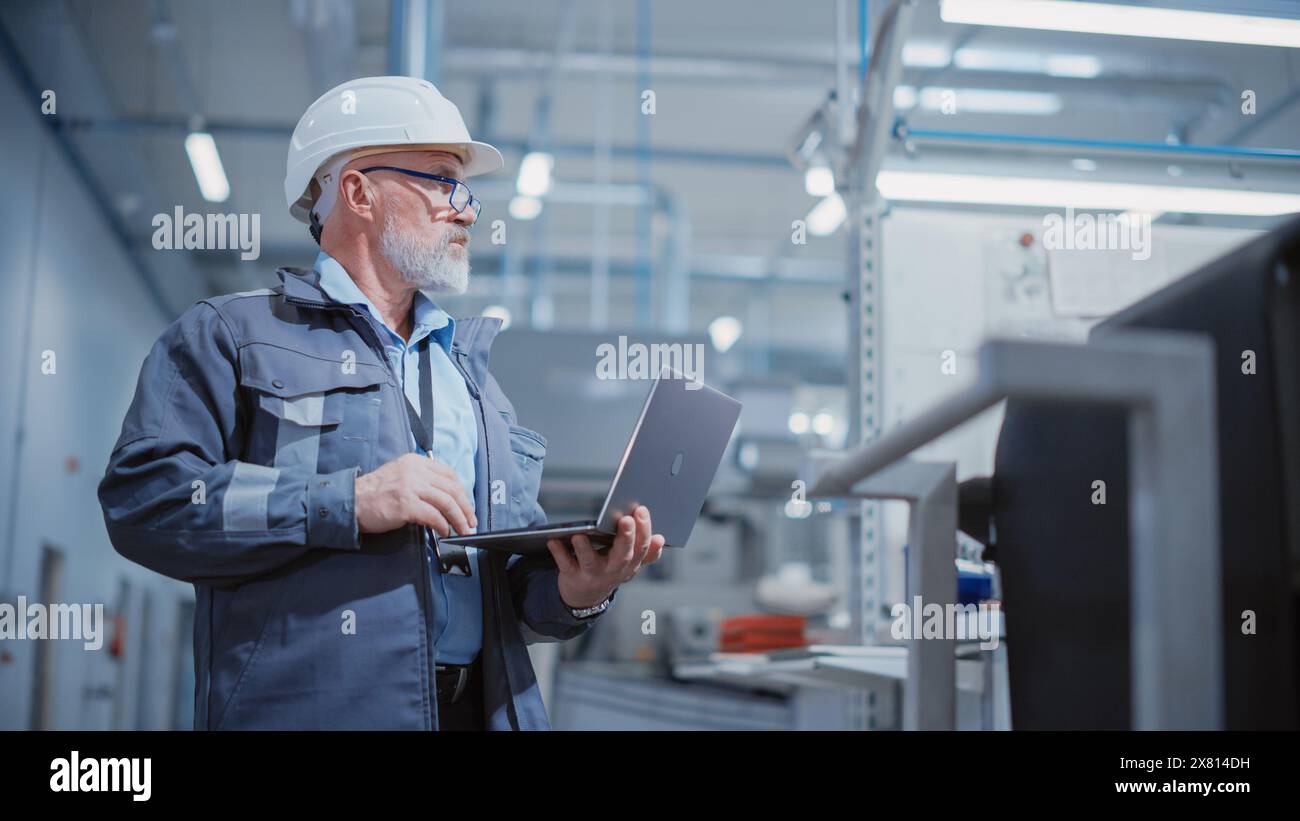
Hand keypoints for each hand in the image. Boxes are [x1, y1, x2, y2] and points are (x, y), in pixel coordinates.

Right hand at [355, 452, 476, 535]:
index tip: (467, 505)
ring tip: (462, 530)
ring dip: (458, 519)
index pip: (449, 474)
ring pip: (447, 502)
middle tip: (470, 521)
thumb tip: (446, 499)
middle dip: (465, 508)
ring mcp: (411, 487)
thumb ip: (422, 481)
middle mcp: (415, 471)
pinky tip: (444, 532)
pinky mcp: (406, 504)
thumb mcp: (401, 476)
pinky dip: (443, 525)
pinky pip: (434, 516)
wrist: (351, 501)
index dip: (462, 492)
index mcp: (416, 462)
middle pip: (452, 489)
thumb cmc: (375, 493)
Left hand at [547, 505, 664, 608]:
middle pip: (624, 555)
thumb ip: (646, 551)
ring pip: (591, 563)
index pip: (642, 548)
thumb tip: (660, 539)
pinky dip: (559, 553)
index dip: (644, 530)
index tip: (641, 510)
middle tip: (625, 519)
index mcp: (630, 564)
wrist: (585, 597)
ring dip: (585, 549)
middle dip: (626, 537)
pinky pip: (566, 565)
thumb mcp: (629, 563)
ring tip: (580, 534)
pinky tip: (553, 540)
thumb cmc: (609, 569)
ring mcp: (593, 575)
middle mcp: (614, 571)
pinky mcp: (573, 577)